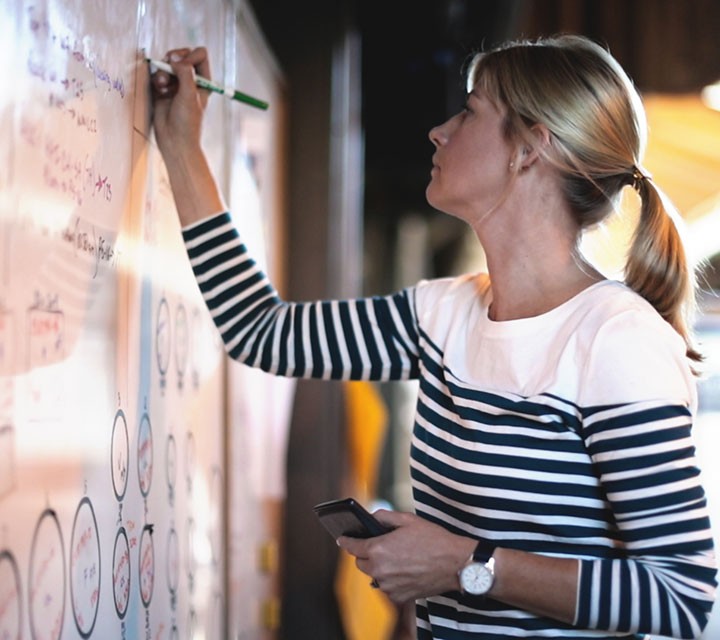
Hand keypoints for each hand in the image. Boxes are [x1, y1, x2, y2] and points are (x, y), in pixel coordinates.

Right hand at [150, 47, 210, 157]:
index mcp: (204, 81)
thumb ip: (185, 74)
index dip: (190, 56)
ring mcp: (176, 84)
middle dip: (173, 58)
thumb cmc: (187, 122)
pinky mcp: (163, 90)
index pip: (200, 55)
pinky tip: (159, 89)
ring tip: (162, 84)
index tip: (183, 67)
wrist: (174, 140)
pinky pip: (157, 74)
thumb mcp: (189, 96)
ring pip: (167, 64)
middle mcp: (191, 80)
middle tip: (169, 65)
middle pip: (182, 55)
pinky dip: (157, 78)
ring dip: (163, 70)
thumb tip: (175, 58)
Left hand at [337, 510, 475, 604]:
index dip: (346, 541)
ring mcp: (389, 586)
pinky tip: (406, 570)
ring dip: (379, 567)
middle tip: (380, 546)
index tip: (342, 539)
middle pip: (361, 563)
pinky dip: (391, 580)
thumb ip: (384, 516)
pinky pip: (387, 587)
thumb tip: (372, 517)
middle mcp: (380, 570)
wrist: (455, 564)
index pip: (352, 547)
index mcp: (378, 549)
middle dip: (365, 554)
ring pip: (374, 576)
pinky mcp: (399, 597)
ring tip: (398, 558)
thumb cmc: (433, 539)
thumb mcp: (407, 519)